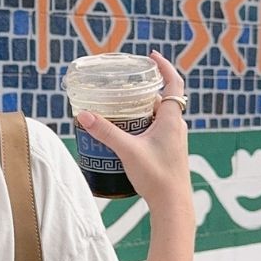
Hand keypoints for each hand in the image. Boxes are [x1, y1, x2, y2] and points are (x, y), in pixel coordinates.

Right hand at [74, 50, 191, 211]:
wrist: (172, 204)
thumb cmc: (156, 176)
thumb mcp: (127, 150)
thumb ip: (105, 132)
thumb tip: (84, 115)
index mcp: (171, 119)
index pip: (173, 82)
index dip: (164, 67)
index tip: (151, 57)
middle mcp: (175, 126)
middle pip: (162, 99)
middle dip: (144, 90)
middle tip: (126, 85)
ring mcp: (173, 140)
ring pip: (158, 116)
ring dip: (142, 109)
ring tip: (122, 108)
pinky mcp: (168, 152)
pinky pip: (156, 130)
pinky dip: (143, 125)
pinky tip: (128, 134)